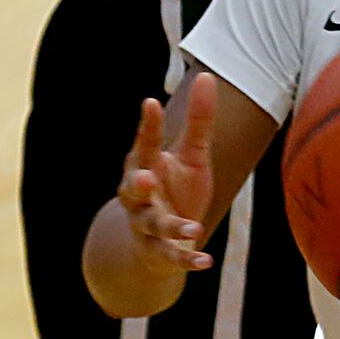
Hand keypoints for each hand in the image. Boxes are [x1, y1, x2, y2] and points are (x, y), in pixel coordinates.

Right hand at [116, 73, 217, 274]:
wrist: (160, 241)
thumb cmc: (176, 188)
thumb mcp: (192, 154)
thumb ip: (199, 120)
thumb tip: (206, 76)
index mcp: (144, 166)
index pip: (144, 144)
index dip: (147, 126)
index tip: (150, 102)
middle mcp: (139, 197)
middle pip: (133, 189)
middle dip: (138, 185)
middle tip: (146, 177)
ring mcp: (147, 226)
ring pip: (154, 226)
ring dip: (171, 228)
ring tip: (192, 229)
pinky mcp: (160, 253)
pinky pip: (172, 257)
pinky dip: (187, 260)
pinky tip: (205, 262)